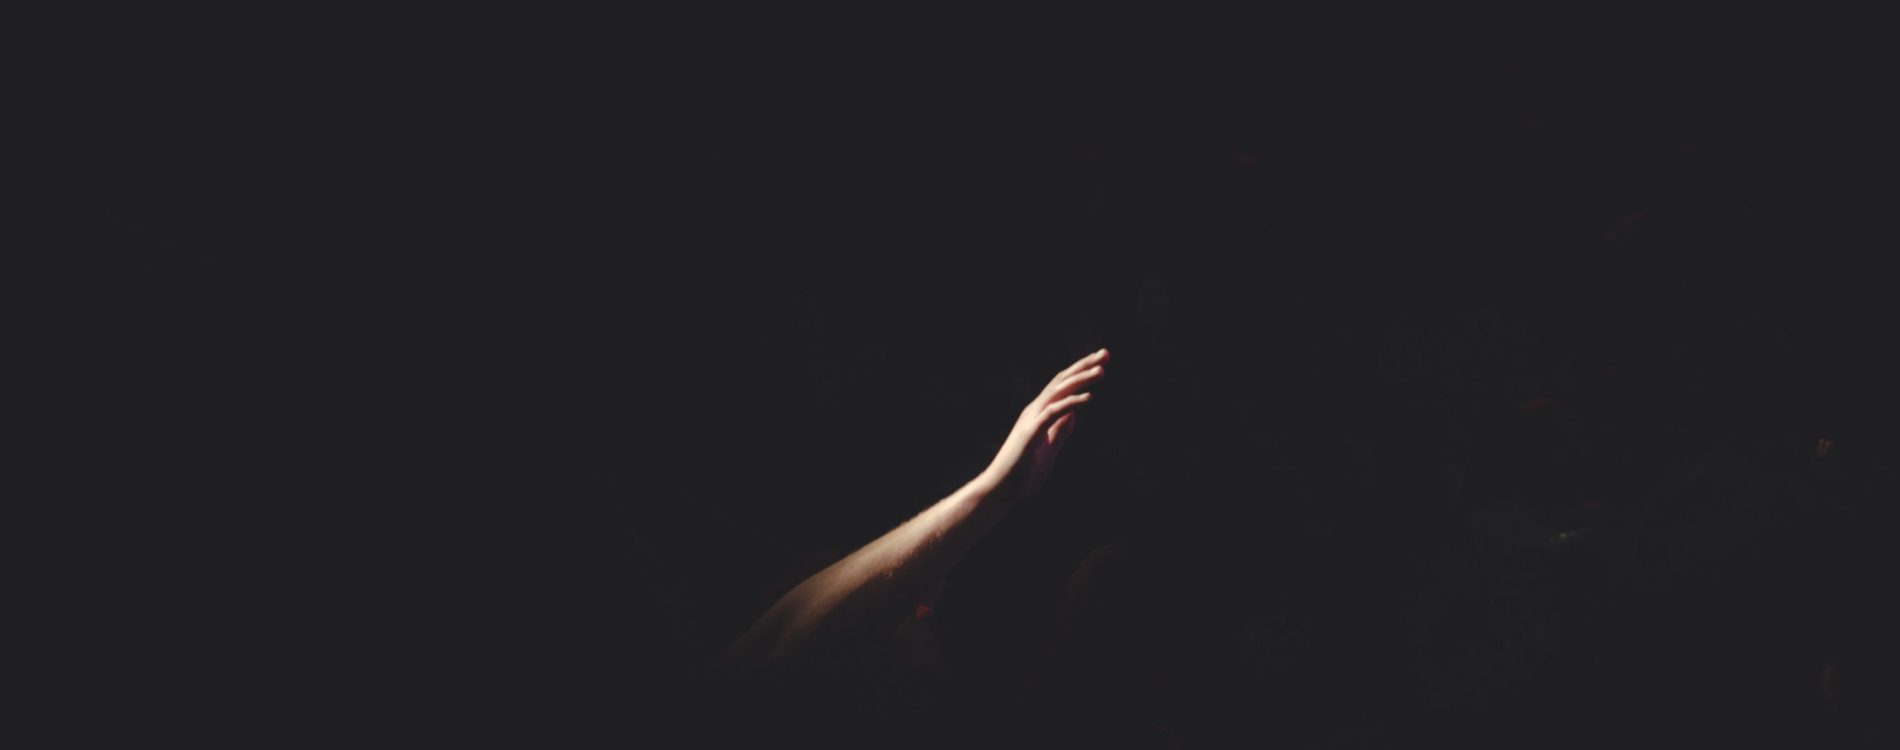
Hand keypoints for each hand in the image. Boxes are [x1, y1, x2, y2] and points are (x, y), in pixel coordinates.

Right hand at [980, 348, 1108, 502]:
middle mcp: (1034, 411)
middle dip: (1083, 366)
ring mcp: (1031, 420)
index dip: (1081, 372)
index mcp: (1039, 414)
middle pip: (1061, 381)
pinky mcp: (1030, 433)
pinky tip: (1089, 398)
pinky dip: (1071, 403)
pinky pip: (1053, 413)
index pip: (1062, 386)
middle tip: (1105, 353)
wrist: (1000, 491)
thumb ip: (1059, 431)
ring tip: (1101, 370)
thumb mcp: (1048, 449)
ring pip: (1057, 392)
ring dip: (1080, 380)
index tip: (1101, 362)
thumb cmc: (1022, 473)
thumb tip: (1072, 415)